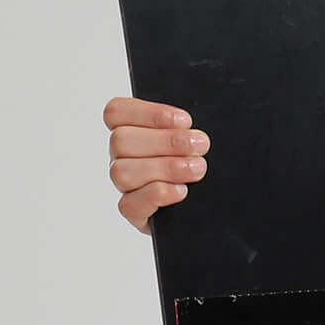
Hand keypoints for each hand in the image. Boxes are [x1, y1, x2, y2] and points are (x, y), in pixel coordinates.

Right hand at [105, 95, 209, 230]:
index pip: (116, 112)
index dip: (149, 113)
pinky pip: (129, 204)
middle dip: (166, 141)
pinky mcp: (133, 212)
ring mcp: (125, 186)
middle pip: (121, 141)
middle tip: (200, 145)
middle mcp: (121, 157)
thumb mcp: (192, 140)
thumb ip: (184, 128)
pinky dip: (157, 195)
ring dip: (165, 168)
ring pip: (122, 172)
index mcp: (129, 130)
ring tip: (196, 168)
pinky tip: (181, 191)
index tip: (185, 120)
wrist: (208, 206)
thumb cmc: (196, 163)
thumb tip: (188, 124)